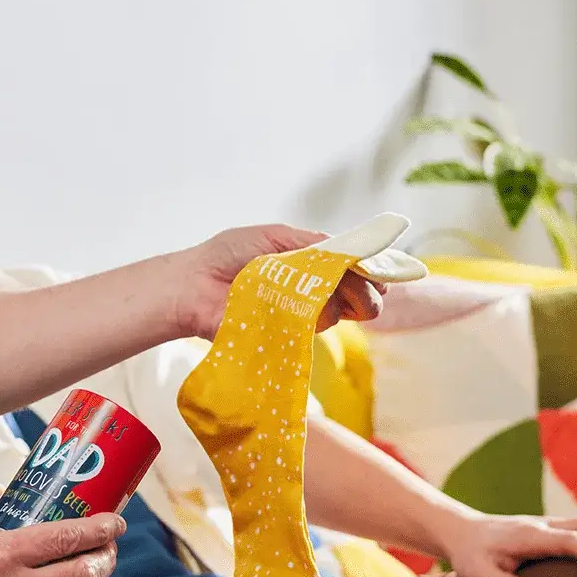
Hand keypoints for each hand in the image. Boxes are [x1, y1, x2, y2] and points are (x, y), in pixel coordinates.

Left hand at [170, 224, 386, 338]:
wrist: (191, 283)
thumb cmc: (227, 255)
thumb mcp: (274, 237)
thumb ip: (312, 243)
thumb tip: (350, 249)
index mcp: (309, 265)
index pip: (352, 270)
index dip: (372, 273)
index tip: (385, 277)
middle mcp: (309, 293)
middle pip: (355, 297)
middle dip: (367, 294)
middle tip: (372, 294)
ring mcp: (297, 317)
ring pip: (335, 314)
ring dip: (335, 302)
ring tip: (318, 292)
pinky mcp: (282, 338)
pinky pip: (308, 331)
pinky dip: (309, 318)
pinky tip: (299, 309)